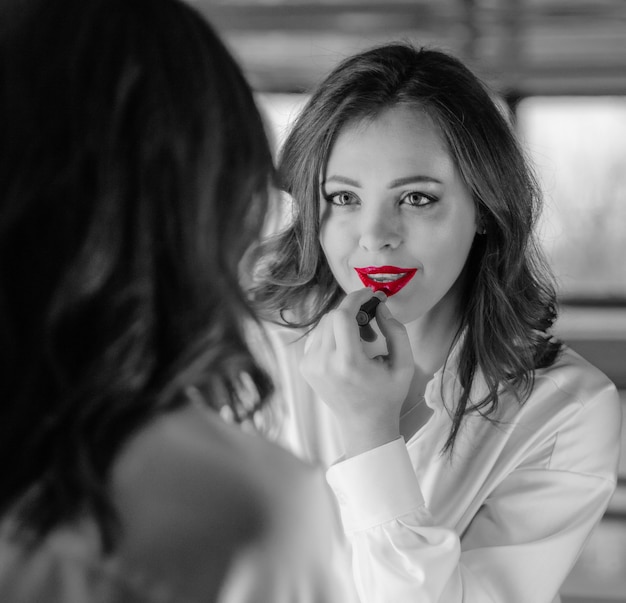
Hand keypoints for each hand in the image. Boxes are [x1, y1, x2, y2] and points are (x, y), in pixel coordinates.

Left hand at [300, 288, 414, 457]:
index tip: (369, 294)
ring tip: (363, 340)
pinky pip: (317, 336)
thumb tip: (380, 306)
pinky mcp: (305, 367)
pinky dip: (333, 334)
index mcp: (347, 363)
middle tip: (372, 324)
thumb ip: (396, 330)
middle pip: (332, 317)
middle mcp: (323, 363)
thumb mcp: (404, 364)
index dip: (355, 298)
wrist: (364, 425)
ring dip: (344, 324)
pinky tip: (348, 348)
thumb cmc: (387, 395)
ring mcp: (310, 366)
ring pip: (324, 324)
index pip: (342, 315)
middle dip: (353, 312)